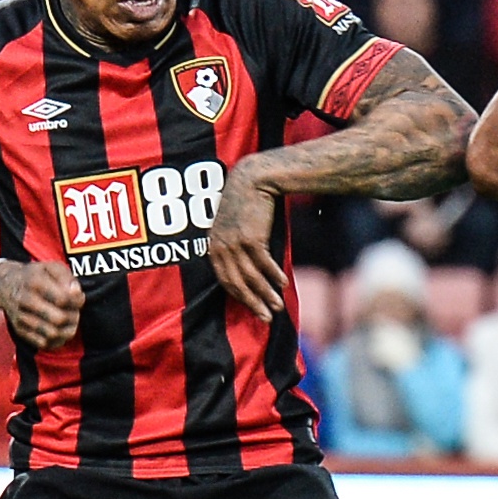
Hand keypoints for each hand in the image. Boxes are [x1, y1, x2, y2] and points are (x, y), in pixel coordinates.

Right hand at [0, 262, 84, 348]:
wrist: (5, 285)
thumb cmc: (34, 276)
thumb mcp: (51, 267)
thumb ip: (67, 277)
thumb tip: (76, 293)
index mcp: (34, 282)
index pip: (63, 299)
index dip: (76, 301)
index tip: (77, 298)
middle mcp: (24, 300)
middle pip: (59, 319)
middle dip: (74, 317)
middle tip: (75, 311)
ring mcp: (20, 317)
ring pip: (52, 334)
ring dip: (67, 330)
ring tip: (69, 321)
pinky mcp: (20, 331)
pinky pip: (43, 343)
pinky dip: (57, 340)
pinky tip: (60, 330)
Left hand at [206, 166, 285, 316]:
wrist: (253, 180)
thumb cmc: (246, 205)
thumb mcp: (233, 227)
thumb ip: (235, 247)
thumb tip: (248, 270)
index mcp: (213, 247)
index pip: (225, 280)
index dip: (241, 298)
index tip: (254, 309)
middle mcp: (220, 248)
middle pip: (237, 283)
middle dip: (253, 303)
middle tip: (266, 318)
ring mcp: (234, 243)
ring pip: (250, 276)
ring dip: (265, 294)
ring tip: (278, 307)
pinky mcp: (251, 238)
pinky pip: (263, 263)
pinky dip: (273, 275)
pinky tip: (283, 284)